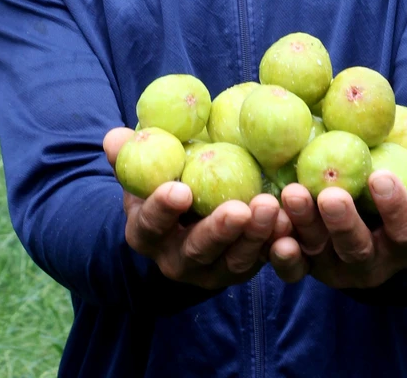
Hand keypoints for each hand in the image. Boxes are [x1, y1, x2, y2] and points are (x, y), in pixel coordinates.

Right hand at [104, 127, 290, 288]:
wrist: (180, 223)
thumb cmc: (159, 182)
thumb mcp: (140, 169)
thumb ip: (129, 154)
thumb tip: (115, 136)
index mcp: (147, 232)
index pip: (150, 223)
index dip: (163, 209)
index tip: (180, 190)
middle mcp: (176, 259)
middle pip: (197, 251)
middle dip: (218, 232)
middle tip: (239, 209)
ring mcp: (211, 270)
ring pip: (234, 262)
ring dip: (254, 238)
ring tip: (272, 208)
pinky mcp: (242, 269)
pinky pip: (262, 262)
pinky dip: (277, 245)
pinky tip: (292, 223)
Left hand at [268, 147, 406, 288]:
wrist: (368, 226)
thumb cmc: (398, 197)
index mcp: (403, 243)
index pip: (404, 231)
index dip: (395, 207)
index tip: (381, 177)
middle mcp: (369, 262)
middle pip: (356, 247)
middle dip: (343, 223)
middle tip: (331, 194)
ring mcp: (334, 267)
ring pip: (318, 252)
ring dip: (304, 225)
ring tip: (292, 194)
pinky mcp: (305, 267)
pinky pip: (291, 268)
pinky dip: (281, 254)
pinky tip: (272, 233)